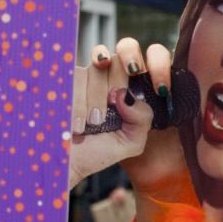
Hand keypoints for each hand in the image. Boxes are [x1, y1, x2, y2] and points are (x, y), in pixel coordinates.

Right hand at [78, 39, 187, 203]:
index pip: (152, 58)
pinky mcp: (61, 77)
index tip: (161, 89)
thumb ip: (142, 119)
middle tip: (112, 106)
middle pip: (121, 59)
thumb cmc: (96, 153)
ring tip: (91, 124)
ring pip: (96, 69)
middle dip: (117, 84)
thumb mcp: (130, 142)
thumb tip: (125, 94)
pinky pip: (74, 75)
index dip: (159, 66)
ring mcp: (84, 74)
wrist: (64, 163)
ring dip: (94, 100)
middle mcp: (109, 77)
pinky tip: (76, 123)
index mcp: (132, 88)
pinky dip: (77, 103)